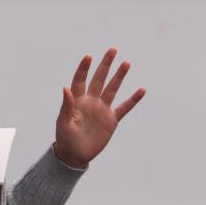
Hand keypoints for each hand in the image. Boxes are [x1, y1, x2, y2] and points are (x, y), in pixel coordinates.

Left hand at [54, 47, 145, 167]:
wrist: (74, 155)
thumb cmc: (65, 139)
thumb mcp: (63, 123)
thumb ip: (66, 106)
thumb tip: (65, 88)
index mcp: (77, 100)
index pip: (80, 80)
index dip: (84, 68)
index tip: (89, 56)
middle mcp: (90, 101)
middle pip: (99, 79)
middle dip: (105, 64)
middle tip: (113, 49)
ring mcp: (102, 110)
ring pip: (112, 89)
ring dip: (119, 76)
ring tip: (126, 63)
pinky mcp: (111, 120)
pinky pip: (124, 108)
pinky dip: (133, 100)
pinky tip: (141, 90)